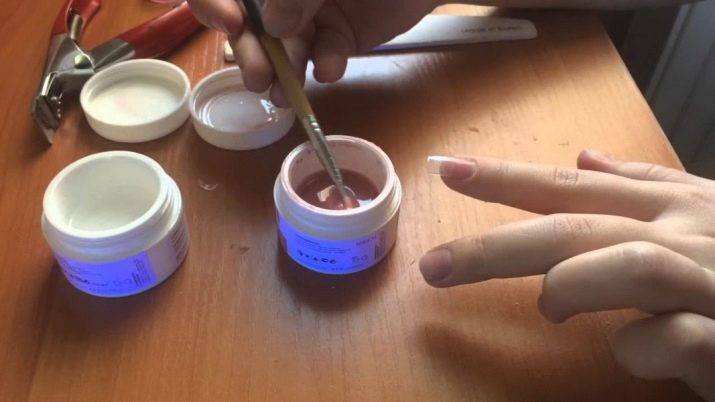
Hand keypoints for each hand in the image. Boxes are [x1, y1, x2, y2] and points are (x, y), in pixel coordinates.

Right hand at [187, 0, 438, 105]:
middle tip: (258, 78)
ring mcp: (310, 16)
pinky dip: (326, 63)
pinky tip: (333, 65)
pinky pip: (323, 55)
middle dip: (251, 51)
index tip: (229, 23)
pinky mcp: (338, 39)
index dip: (213, 5)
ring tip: (285, 93)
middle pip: (250, 24)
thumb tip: (273, 26)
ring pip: (284, 48)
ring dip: (283, 70)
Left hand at [420, 150, 714, 399]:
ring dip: (572, 285)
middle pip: (575, 228)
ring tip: (548, 306)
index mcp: (671, 208)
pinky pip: (673, 338)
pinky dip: (641, 349)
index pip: (571, 188)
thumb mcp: (705, 214)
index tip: (450, 171)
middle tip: (434, 268)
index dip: (508, 179)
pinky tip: (637, 352)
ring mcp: (711, 280)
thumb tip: (584, 159)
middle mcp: (686, 234)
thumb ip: (648, 186)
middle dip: (497, 246)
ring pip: (625, 263)